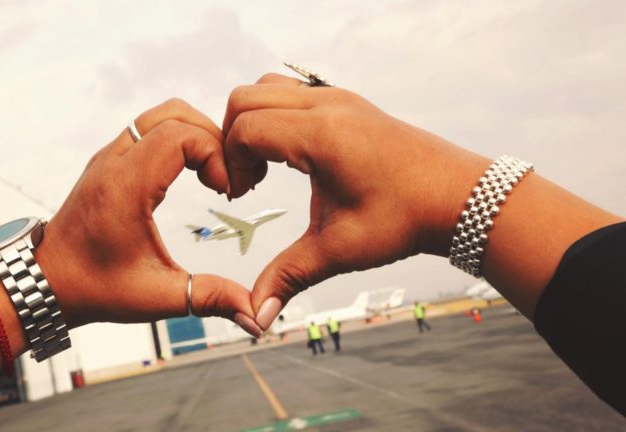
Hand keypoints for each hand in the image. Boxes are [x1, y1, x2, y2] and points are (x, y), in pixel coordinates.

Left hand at [35, 98, 261, 335]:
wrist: (47, 281)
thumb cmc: (94, 287)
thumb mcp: (157, 297)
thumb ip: (209, 299)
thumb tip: (254, 315)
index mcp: (125, 187)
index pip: (181, 134)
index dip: (216, 154)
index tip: (226, 189)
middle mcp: (114, 162)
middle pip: (174, 113)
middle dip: (212, 138)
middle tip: (227, 176)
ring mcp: (109, 157)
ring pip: (161, 115)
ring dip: (196, 134)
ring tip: (213, 172)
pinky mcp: (110, 161)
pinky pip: (149, 128)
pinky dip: (178, 139)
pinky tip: (192, 173)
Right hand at [223, 73, 489, 328]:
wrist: (460, 198)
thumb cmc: (405, 219)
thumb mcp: (340, 250)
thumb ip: (289, 277)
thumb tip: (255, 316)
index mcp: (321, 134)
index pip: (245, 128)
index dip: (230, 162)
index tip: (242, 195)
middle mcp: (327, 105)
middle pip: (246, 97)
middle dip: (232, 138)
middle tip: (248, 180)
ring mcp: (339, 98)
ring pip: (267, 88)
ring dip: (253, 122)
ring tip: (266, 166)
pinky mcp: (348, 102)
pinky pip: (293, 93)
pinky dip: (276, 117)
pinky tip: (292, 158)